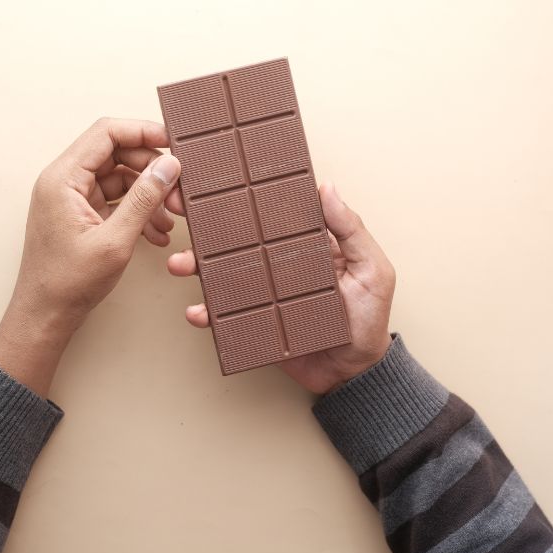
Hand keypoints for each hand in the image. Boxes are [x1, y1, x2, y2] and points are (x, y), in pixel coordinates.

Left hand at [0, 118, 180, 395]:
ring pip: (120, 178)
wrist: (45, 316)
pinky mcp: (80, 214)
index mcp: (63, 178)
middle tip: (178, 192)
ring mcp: (72, 198)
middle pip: (117, 154)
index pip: (107, 133)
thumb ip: (144, 198)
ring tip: (172, 218)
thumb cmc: (68, 283)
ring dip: (149, 194)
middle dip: (152, 171)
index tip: (174, 143)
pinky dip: (138, 211)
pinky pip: (115, 200)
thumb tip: (169, 166)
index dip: (143, 132)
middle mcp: (64, 181)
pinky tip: (157, 232)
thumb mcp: (115, 240)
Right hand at [165, 183, 394, 394]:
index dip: (243, 195)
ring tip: (181, 263)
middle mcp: (275, 264)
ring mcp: (261, 293)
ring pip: (220, 274)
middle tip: (180, 206)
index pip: (269, 213)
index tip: (217, 178)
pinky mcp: (252, 323)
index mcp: (302, 244)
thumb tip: (327, 187)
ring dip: (195, 265)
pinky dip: (206, 314)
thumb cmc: (369, 319)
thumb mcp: (371, 269)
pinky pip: (223, 316)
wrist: (355, 373)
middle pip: (235, 239)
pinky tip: (196, 311)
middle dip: (204, 224)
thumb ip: (352, 230)